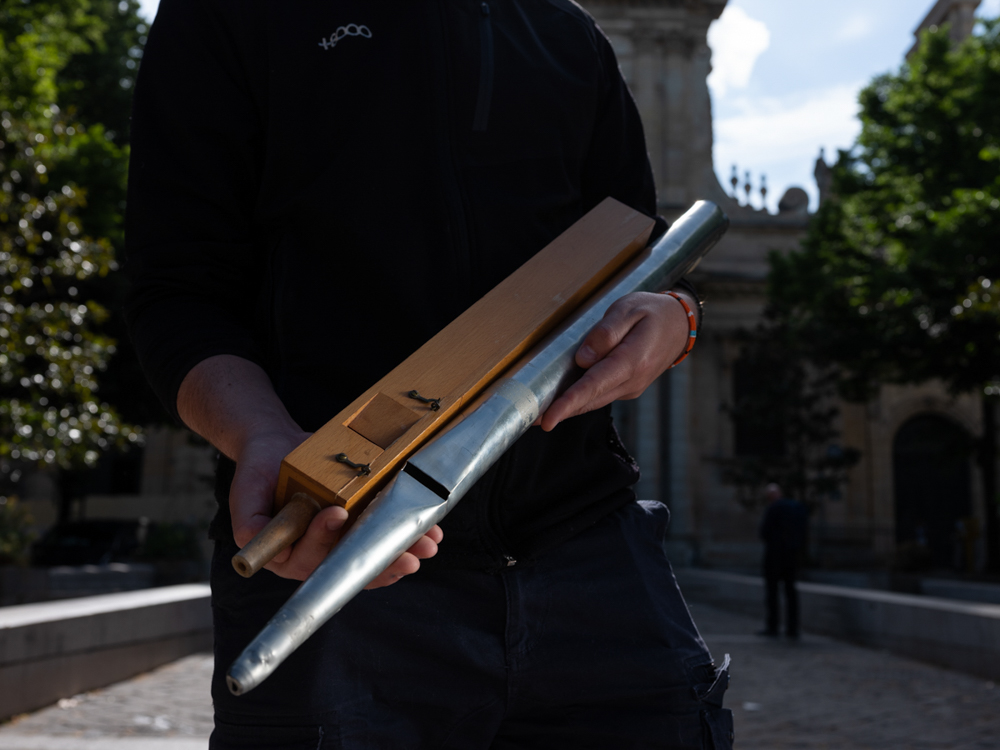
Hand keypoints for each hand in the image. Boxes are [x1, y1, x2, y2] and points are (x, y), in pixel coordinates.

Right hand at [230, 429, 441, 584]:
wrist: (277, 449)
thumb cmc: (260, 469)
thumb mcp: (247, 487)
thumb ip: (247, 518)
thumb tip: (250, 540)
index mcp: (284, 553)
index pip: (306, 557)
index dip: (323, 541)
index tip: (338, 515)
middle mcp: (311, 556)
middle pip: (345, 564)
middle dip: (377, 558)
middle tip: (406, 552)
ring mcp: (335, 544)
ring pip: (368, 558)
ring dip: (400, 554)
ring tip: (426, 546)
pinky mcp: (353, 531)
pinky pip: (376, 544)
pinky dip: (402, 541)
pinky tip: (427, 536)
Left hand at [539, 290, 690, 430]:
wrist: (681, 325)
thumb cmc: (653, 311)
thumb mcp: (628, 309)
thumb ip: (605, 333)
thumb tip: (583, 358)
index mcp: (632, 361)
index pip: (594, 386)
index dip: (568, 404)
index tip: (548, 419)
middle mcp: (632, 382)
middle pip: (590, 400)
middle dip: (559, 411)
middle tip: (528, 419)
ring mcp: (631, 388)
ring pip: (594, 402)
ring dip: (568, 408)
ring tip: (539, 413)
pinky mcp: (627, 389)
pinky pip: (600, 396)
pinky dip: (581, 400)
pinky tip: (563, 399)